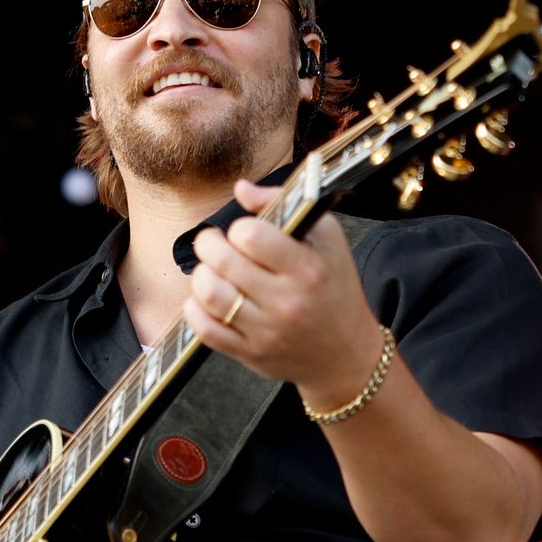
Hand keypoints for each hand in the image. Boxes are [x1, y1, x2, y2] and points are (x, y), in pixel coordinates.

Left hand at [182, 178, 380, 406]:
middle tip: (212, 242)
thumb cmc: (334, 287)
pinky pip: (205, 330)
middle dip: (209, 244)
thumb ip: (283, 205)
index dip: (240, 228)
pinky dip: (195, 309)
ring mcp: (266, 331)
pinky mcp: (250, 353)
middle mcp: (287, 302)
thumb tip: (240, 188)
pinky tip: (205, 298)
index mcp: (308, 269)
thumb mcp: (326, 239)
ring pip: (210, 295)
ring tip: (210, 269)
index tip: (245, 232)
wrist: (346, 353)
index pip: (252, 236)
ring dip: (200, 275)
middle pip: (223, 262)